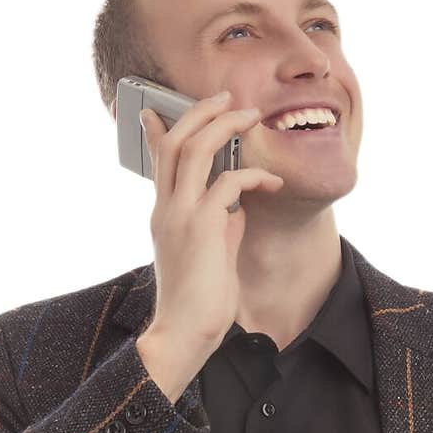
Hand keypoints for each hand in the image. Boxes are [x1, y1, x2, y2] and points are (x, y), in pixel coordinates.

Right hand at [139, 89, 283, 356]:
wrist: (184, 333)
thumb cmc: (198, 303)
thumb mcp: (210, 256)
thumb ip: (220, 226)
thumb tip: (238, 206)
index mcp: (164, 215)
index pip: (159, 160)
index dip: (162, 130)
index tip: (161, 108)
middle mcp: (167, 208)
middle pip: (175, 140)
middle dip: (202, 111)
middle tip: (227, 98)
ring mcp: (181, 214)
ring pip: (195, 148)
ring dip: (224, 125)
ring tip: (250, 115)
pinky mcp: (201, 226)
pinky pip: (229, 182)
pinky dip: (254, 175)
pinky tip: (273, 183)